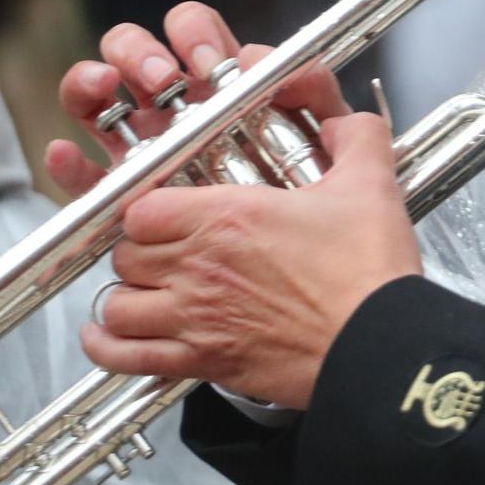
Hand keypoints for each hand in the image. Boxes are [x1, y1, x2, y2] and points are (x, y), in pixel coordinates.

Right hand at [46, 1, 350, 197]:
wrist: (291, 276)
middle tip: (163, 79)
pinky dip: (67, 161)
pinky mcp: (117, 195)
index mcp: (218, 84)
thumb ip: (318, 94)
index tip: (210, 61)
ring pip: (96, 98)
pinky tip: (68, 152)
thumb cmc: (305, 200)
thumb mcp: (326, 141)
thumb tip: (295, 65)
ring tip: (106, 89)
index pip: (193, 32)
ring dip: (91, 81)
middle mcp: (173, 108)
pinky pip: (81, 176)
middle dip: (140, 52)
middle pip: (134, 52)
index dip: (193, 33)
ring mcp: (139, 147)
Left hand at [84, 112, 421, 407]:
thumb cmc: (369, 273)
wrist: (377, 343)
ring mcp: (194, 317)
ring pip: (117, 304)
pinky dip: (107, 348)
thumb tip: (344, 123)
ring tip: (148, 293)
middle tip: (166, 251)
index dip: (151, 209)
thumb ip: (356, 138)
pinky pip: (123, 357)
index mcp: (228, 216)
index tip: (169, 212)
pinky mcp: (200, 361)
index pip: (142, 207)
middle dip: (141, 252)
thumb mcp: (371, 184)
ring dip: (128, 298)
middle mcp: (199, 266)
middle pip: (125, 254)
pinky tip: (113, 337)